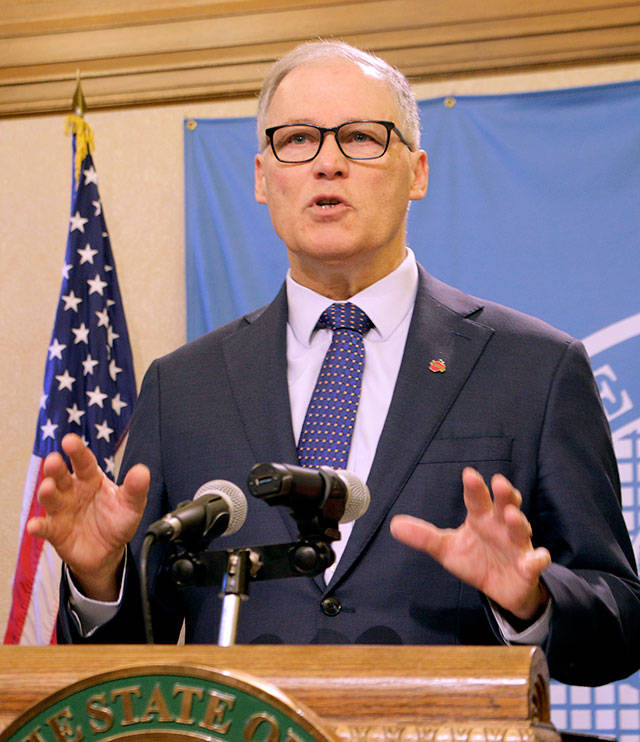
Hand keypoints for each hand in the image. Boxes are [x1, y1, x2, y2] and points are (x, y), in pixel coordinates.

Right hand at [27, 433, 148, 600]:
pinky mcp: (56, 531)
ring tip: (47, 487)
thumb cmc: (117, 520)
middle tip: (53, 460)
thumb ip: (136, 488)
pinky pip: (46, 527)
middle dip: (55, 468)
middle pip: (61, 476)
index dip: (77, 451)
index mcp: (91, 479)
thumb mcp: (132, 504)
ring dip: (46, 492)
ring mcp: (62, 510)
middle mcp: (72, 491)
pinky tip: (34, 525)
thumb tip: (142, 471)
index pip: (84, 462)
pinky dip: (39, 526)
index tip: (69, 440)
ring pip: (51, 498)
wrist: (109, 551)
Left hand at [390, 467, 550, 619]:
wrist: (501, 589)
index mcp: (481, 518)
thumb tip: (394, 525)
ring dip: (519, 522)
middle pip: (504, 506)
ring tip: (513, 515)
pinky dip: (537, 559)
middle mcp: (501, 526)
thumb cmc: (475, 560)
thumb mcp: (446, 549)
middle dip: (504, 495)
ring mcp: (517, 545)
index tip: (469, 474)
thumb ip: (424, 537)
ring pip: (521, 530)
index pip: (476, 500)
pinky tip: (537, 557)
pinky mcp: (528, 567)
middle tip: (499, 482)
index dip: (474, 488)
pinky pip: (536, 561)